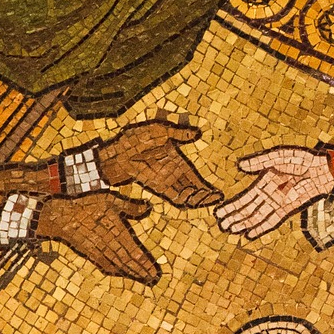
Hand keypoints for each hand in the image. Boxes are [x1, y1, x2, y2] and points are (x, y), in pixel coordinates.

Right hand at [36, 191, 157, 284]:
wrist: (59, 216)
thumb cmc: (85, 205)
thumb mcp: (109, 200)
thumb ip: (129, 205)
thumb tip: (148, 207)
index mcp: (113, 230)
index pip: (132, 251)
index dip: (143, 262)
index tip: (154, 271)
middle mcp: (106, 243)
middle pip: (126, 261)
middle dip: (140, 271)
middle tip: (152, 279)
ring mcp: (96, 250)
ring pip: (116, 265)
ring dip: (130, 273)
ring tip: (142, 278)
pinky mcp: (88, 252)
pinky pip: (103, 264)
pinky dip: (114, 270)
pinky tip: (120, 273)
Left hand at [98, 120, 221, 207]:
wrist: (115, 152)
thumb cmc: (135, 139)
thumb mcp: (159, 131)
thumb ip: (179, 133)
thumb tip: (197, 133)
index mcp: (176, 160)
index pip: (194, 177)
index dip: (206, 186)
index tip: (218, 192)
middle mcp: (173, 174)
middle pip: (193, 189)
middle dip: (205, 196)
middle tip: (217, 199)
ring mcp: (166, 181)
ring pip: (186, 195)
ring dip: (197, 199)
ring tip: (210, 200)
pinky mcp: (157, 186)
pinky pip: (174, 197)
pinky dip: (185, 200)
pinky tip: (194, 202)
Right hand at [215, 146, 333, 239]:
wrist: (323, 169)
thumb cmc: (302, 159)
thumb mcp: (279, 157)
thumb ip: (260, 161)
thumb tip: (240, 165)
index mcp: (264, 181)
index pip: (245, 197)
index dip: (232, 205)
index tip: (218, 212)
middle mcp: (269, 194)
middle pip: (249, 209)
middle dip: (235, 217)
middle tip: (221, 226)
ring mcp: (278, 202)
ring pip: (257, 216)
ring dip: (244, 224)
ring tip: (231, 231)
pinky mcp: (288, 209)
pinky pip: (272, 220)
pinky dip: (261, 228)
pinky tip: (250, 234)